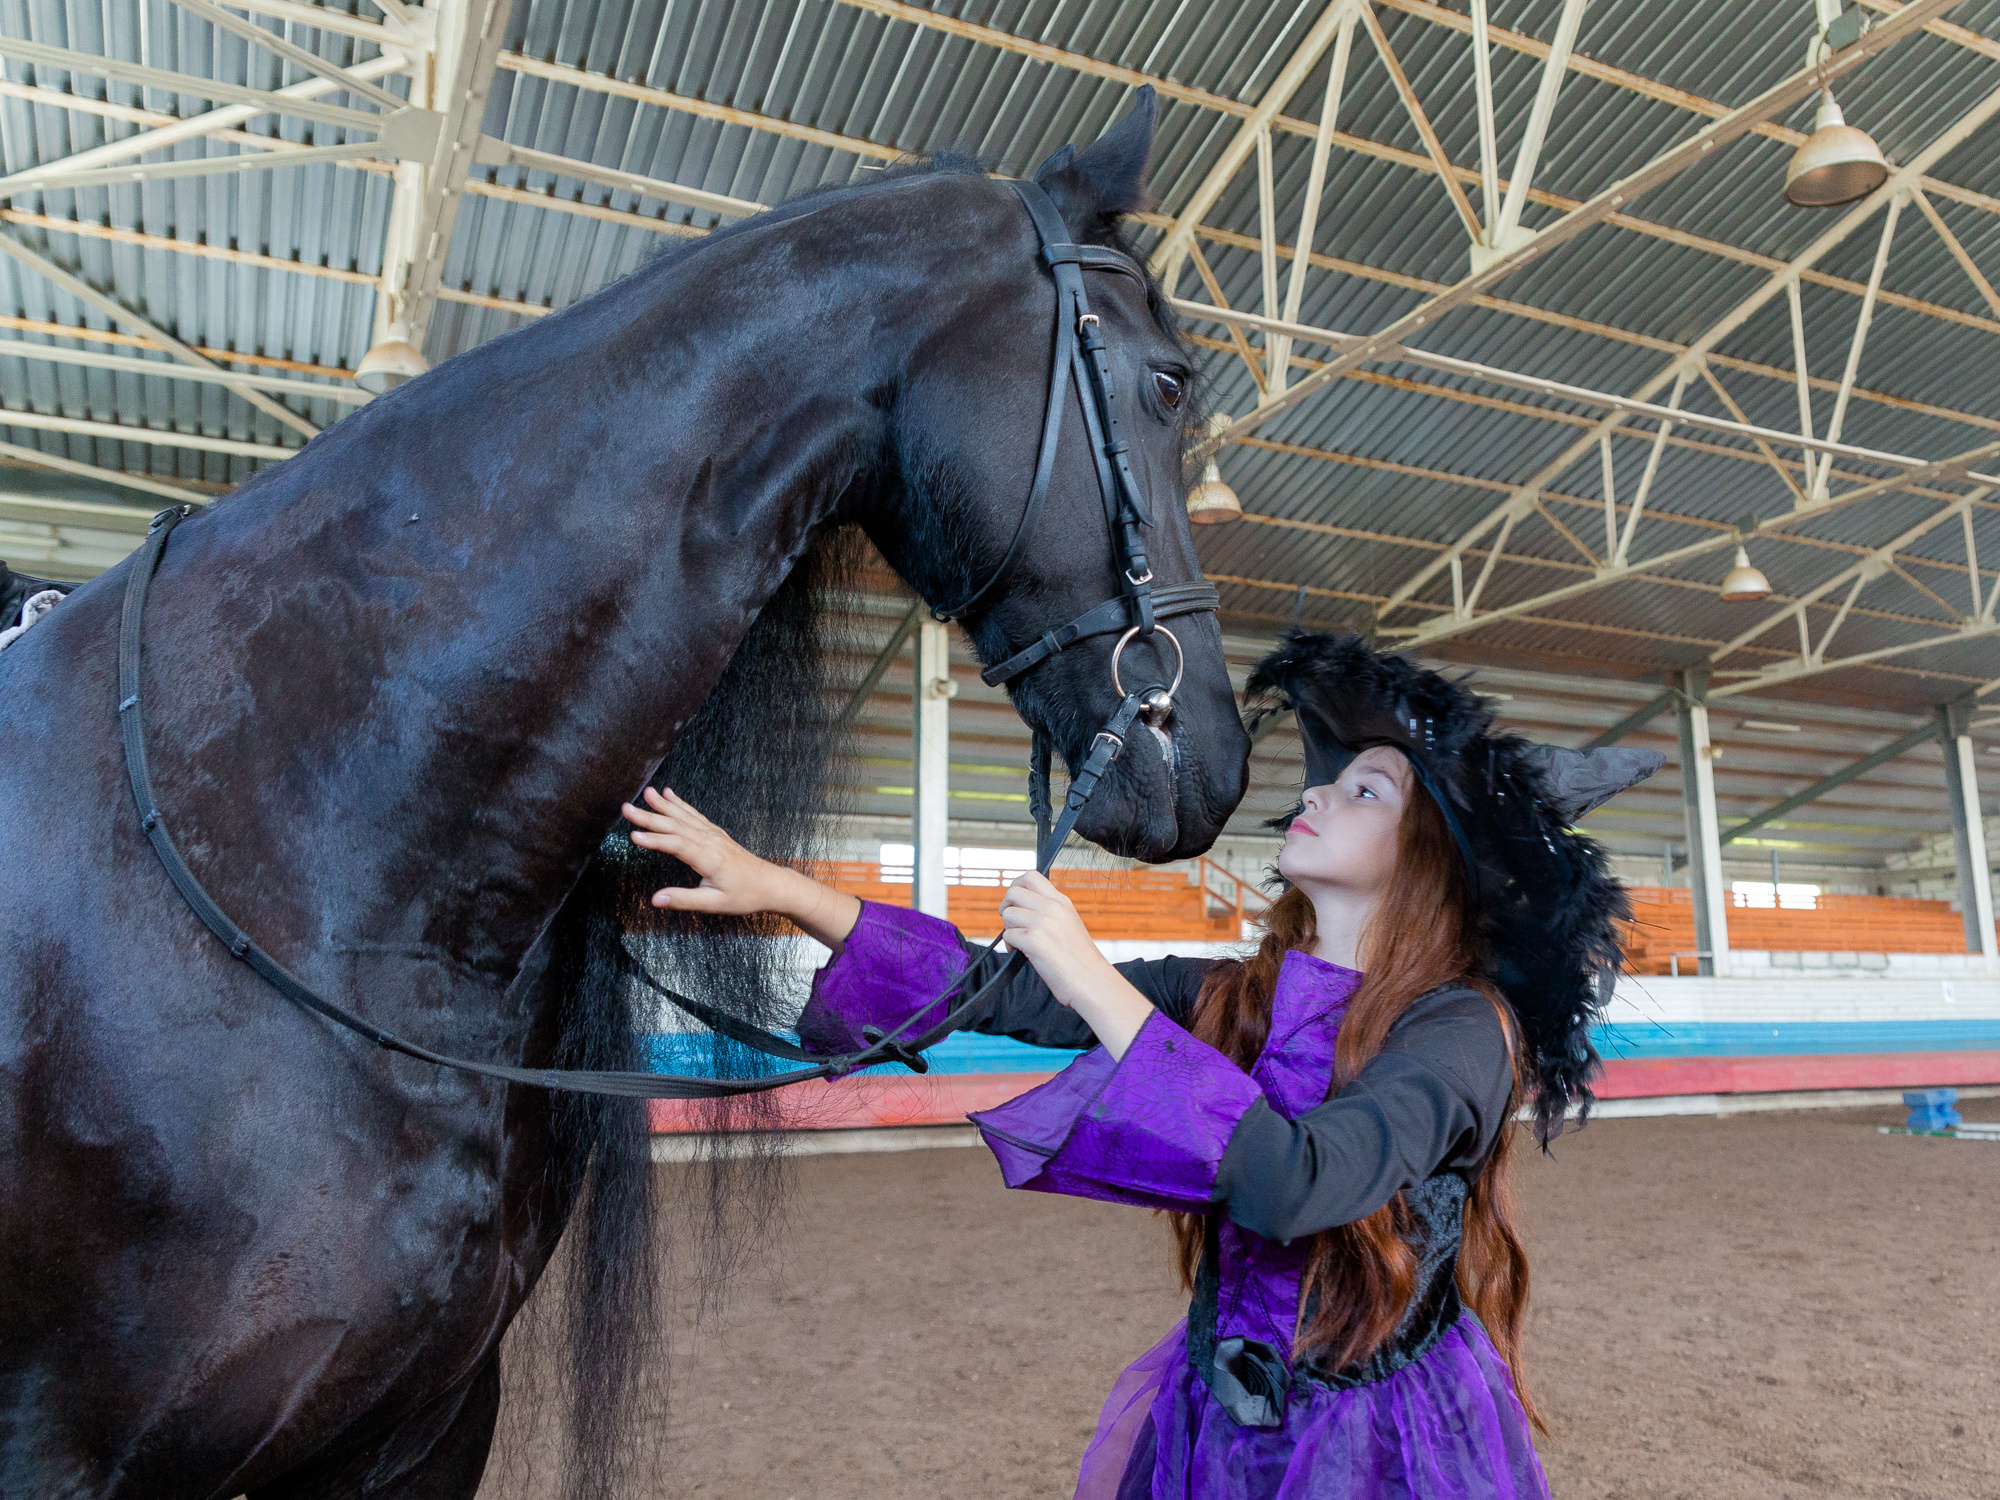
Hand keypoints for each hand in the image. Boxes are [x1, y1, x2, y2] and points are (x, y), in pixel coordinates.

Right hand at [619, 787, 860, 945]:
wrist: (770, 884)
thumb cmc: (744, 896)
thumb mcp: (714, 904)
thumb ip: (684, 899)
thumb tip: (656, 900)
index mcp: (710, 859)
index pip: (678, 846)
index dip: (655, 840)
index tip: (633, 835)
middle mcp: (711, 842)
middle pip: (676, 826)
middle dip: (650, 817)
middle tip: (626, 808)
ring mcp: (714, 835)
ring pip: (684, 817)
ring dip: (663, 805)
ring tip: (645, 793)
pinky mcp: (716, 834)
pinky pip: (695, 815)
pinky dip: (680, 804)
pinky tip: (668, 795)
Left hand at [998, 872, 1153, 1057]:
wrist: (1092, 982)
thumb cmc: (1080, 960)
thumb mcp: (1069, 924)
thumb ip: (1049, 913)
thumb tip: (1021, 910)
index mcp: (1061, 902)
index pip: (1031, 876)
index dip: (1016, 886)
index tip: (1015, 902)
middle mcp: (1052, 907)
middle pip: (1013, 891)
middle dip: (1006, 907)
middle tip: (1013, 924)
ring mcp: (1042, 923)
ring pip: (1007, 914)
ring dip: (1009, 930)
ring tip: (1020, 944)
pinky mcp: (1033, 941)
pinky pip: (1007, 936)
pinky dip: (1010, 947)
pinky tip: (1022, 955)